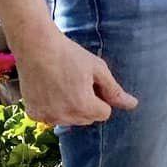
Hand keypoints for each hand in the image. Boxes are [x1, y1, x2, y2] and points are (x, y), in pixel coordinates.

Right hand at [13, 22, 136, 126]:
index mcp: (83, 106)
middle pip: (87, 119)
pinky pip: (52, 117)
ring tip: (63, 84)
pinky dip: (54, 108)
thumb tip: (133, 105)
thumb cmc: (69, 55)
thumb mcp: (98, 69)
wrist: (36, 47)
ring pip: (70, 120)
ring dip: (71, 108)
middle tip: (77, 81)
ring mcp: (47, 117)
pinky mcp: (33, 114)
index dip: (101, 97)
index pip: (104, 113)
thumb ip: (114, 90)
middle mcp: (64, 116)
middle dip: (87, 104)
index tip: (91, 82)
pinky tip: (50, 89)